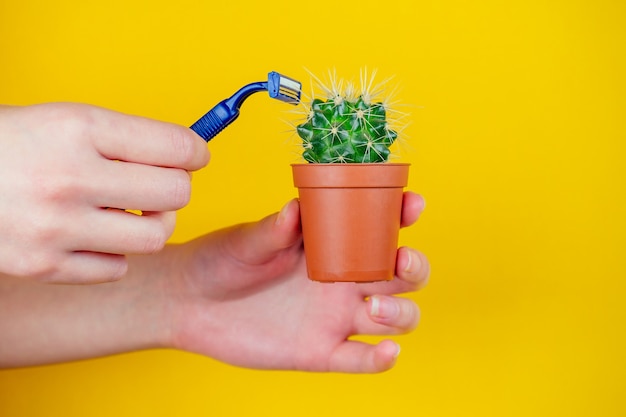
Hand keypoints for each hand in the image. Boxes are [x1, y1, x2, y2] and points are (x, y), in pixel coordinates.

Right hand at [0, 103, 208, 282]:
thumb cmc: (8, 144)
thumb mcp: (63, 120)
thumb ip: (124, 138)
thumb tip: (187, 155)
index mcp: (77, 128)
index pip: (176, 146)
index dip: (195, 151)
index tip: (193, 155)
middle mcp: (68, 178)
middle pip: (176, 194)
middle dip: (176, 187)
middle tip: (158, 184)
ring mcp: (55, 227)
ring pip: (154, 236)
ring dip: (151, 223)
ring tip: (127, 212)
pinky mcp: (43, 266)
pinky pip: (116, 268)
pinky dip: (114, 253)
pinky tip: (93, 235)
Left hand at [161, 192, 428, 372]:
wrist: (190, 302)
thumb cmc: (221, 260)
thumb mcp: (247, 240)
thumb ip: (273, 228)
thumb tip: (296, 207)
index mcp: (332, 244)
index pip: (379, 227)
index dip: (403, 215)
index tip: (411, 204)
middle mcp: (343, 280)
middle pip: (402, 275)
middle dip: (413, 266)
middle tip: (399, 260)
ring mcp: (336, 317)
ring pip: (394, 317)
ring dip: (400, 312)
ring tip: (373, 307)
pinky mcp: (321, 351)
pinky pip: (360, 359)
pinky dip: (380, 359)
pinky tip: (386, 352)